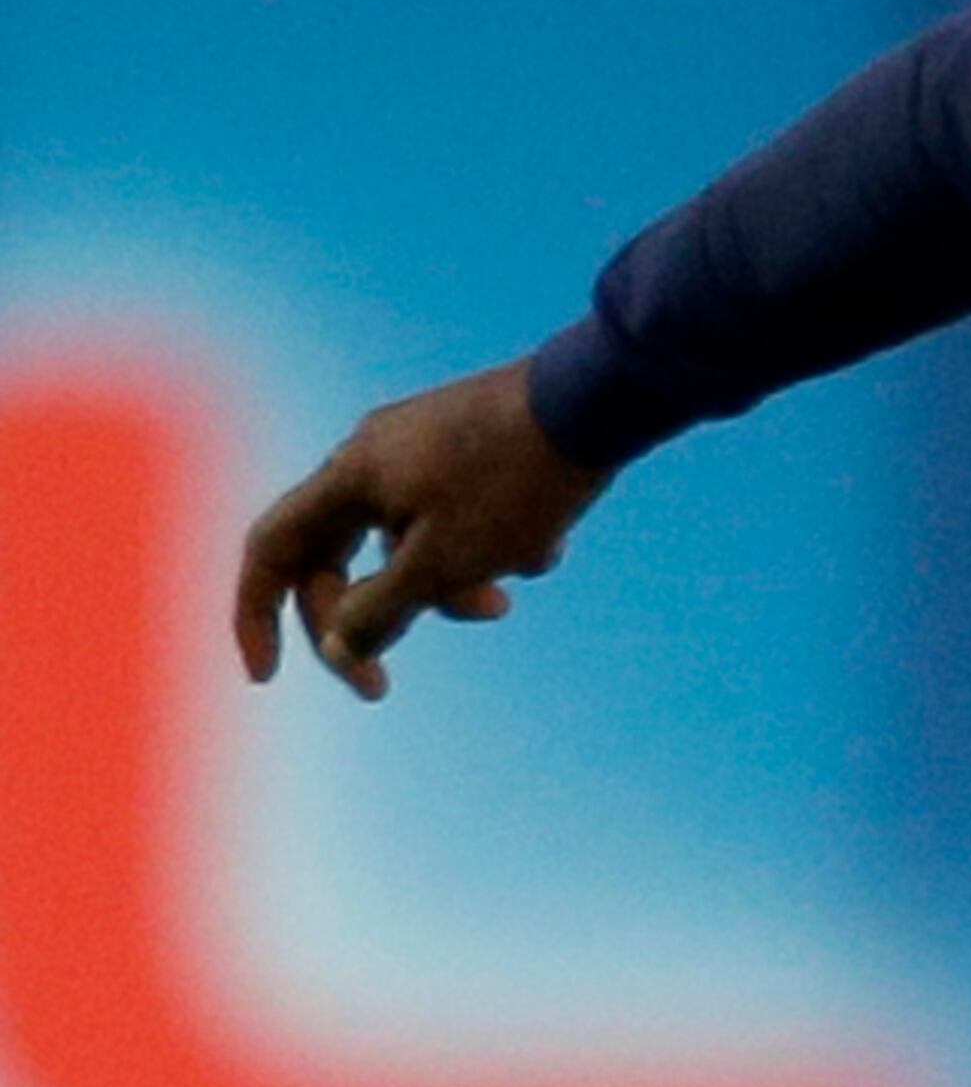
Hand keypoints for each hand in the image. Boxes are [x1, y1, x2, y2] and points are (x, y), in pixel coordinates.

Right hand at [233, 359, 605, 702]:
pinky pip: (461, 521)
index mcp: (349, 476)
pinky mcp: (473, 451)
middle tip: (382, 686)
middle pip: (340, 560)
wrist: (598, 399)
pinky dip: (491, 550)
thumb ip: (381, 609)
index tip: (268, 677)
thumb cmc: (515, 482)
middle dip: (368, 622)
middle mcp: (373, 457)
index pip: (272, 549)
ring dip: (447, 589)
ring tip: (505, 600)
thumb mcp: (444, 562)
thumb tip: (340, 644)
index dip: (258, 613)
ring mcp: (423, 450)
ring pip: (409, 547)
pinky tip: (545, 548)